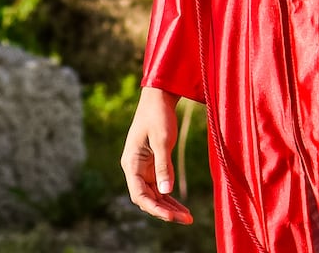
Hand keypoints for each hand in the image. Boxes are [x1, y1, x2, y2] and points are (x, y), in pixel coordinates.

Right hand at [120, 86, 194, 223]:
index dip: (155, 209)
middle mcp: (134, 169)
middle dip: (165, 211)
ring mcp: (143, 169)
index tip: (171, 216)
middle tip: (186, 220)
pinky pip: (160, 187)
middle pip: (147, 199)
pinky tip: (182, 207)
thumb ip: (163, 166)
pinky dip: (169, 197)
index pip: (139, 195)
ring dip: (169, 207)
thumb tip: (166, 192)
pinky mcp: (152, 165)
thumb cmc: (158, 115)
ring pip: (154, 195)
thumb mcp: (162, 140)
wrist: (158, 97)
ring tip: (187, 218)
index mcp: (131, 163)